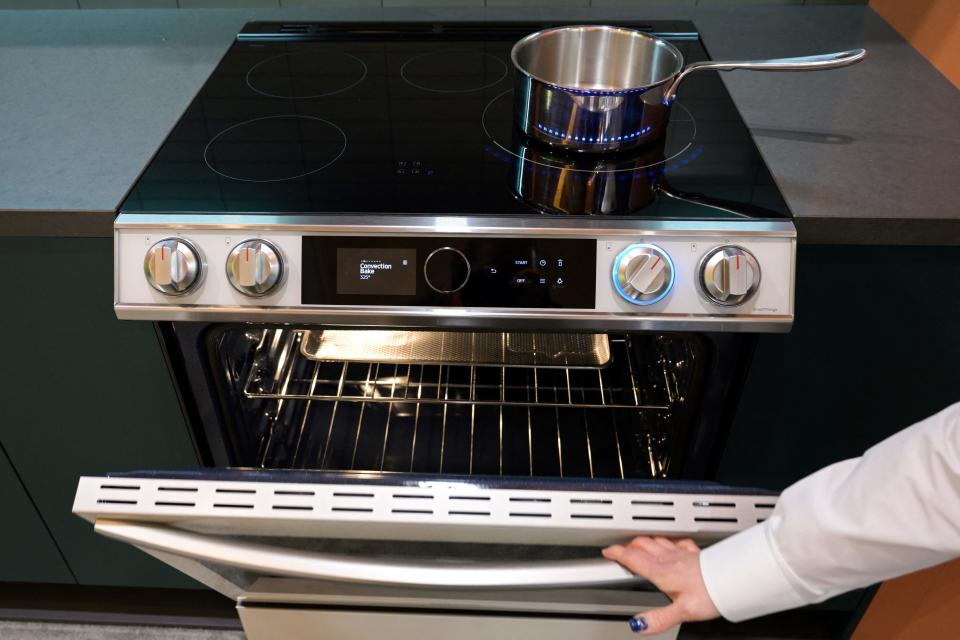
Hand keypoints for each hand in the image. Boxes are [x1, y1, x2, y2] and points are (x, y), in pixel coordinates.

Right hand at [602, 536, 719, 634]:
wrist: (734, 579)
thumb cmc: (711, 593)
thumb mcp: (683, 612)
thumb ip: (659, 618)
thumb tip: (639, 625)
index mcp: (662, 572)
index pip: (633, 558)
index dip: (617, 553)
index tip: (607, 551)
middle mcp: (670, 559)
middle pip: (643, 545)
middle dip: (629, 545)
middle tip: (621, 550)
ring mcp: (683, 554)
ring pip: (658, 541)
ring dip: (646, 541)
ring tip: (640, 544)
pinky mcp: (695, 553)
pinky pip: (677, 542)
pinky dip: (668, 542)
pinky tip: (672, 544)